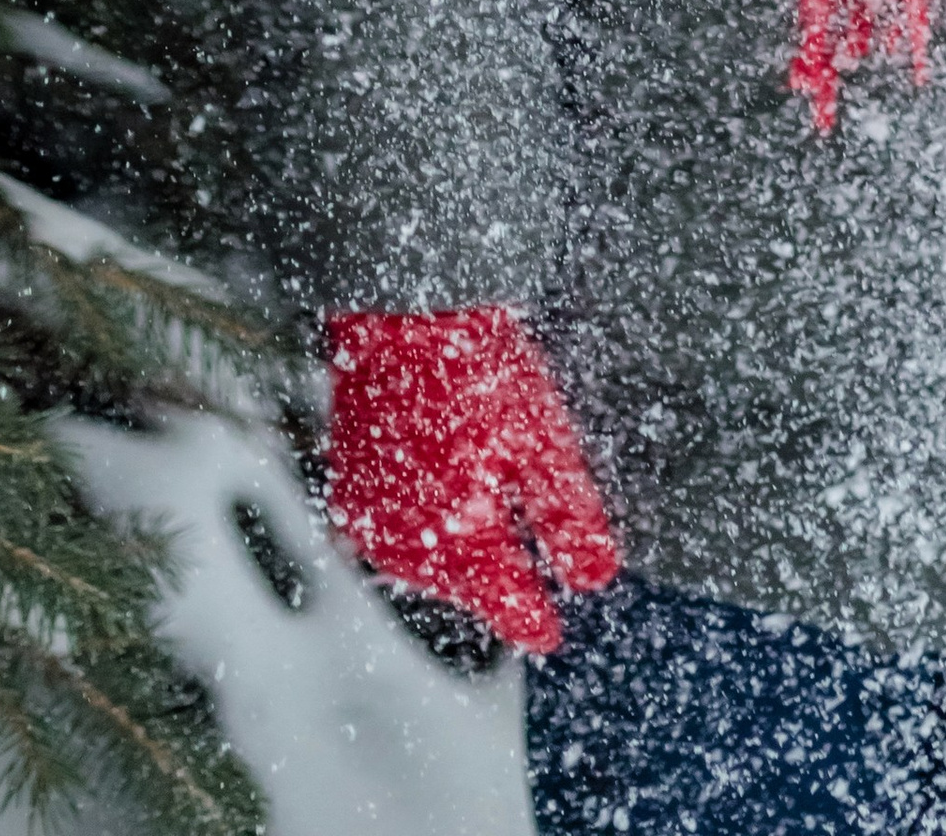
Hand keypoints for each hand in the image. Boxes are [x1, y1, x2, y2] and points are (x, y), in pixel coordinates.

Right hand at [324, 306, 619, 651]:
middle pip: (466, 584)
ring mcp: (372, 525)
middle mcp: (408, 545)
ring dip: (456, 547)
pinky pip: (393, 535)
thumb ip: (567, 517)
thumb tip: (596, 578)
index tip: (550, 630)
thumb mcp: (541, 442)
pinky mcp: (349, 499)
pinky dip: (421, 521)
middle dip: (494, 570)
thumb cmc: (476, 370)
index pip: (506, 605)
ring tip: (474, 484)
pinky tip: (439, 477)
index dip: (533, 619)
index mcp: (461, 538)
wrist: (399, 315)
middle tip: (512, 519)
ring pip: (428, 563)